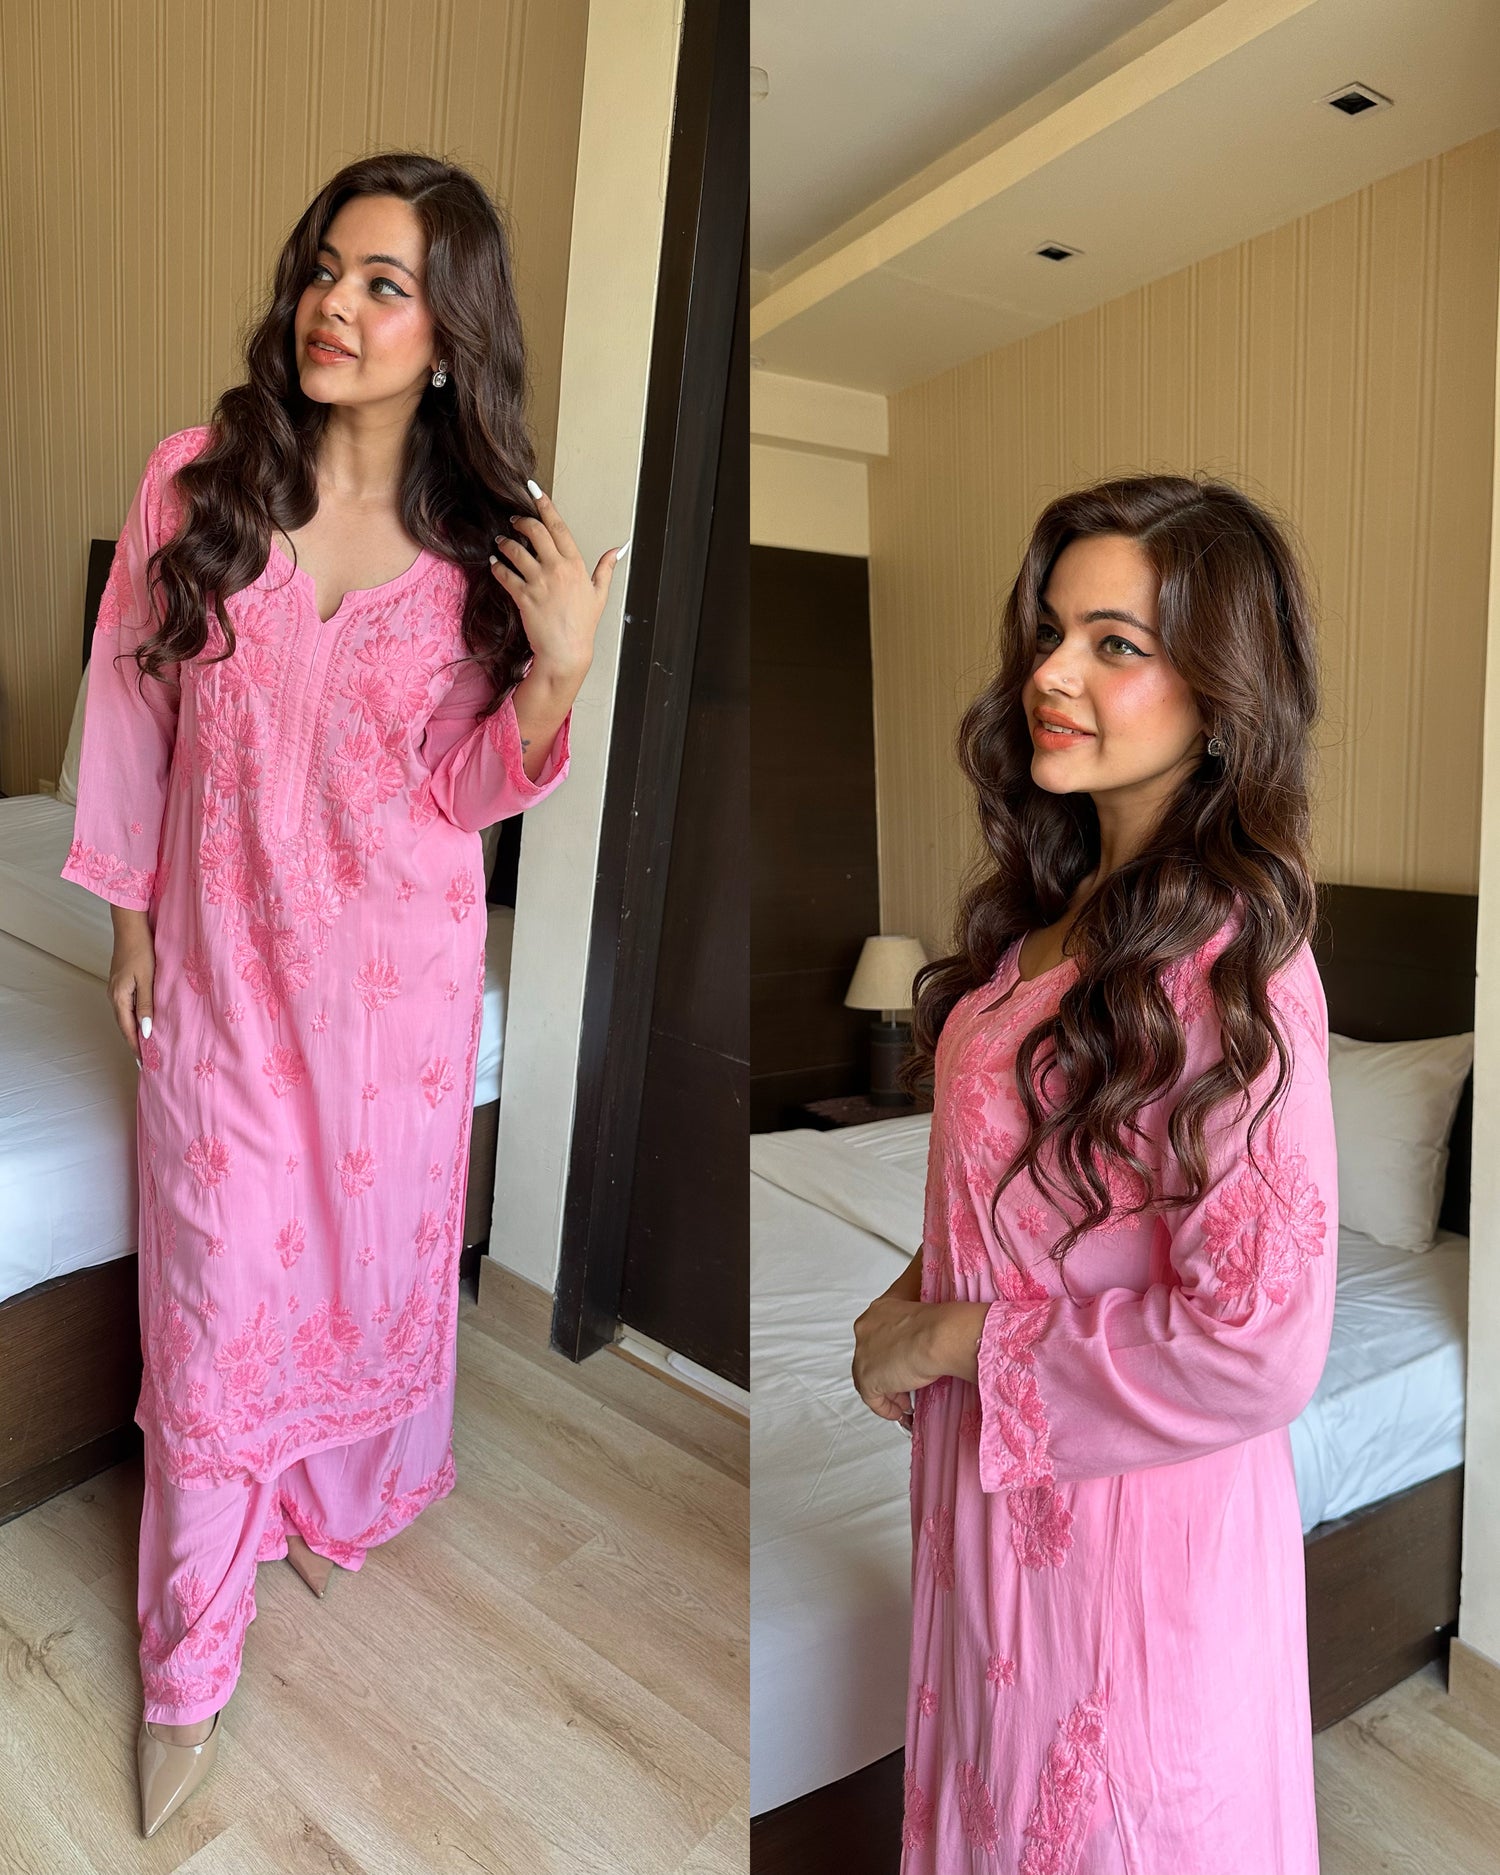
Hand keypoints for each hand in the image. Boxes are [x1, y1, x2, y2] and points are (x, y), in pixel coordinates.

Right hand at [108, 916, 154, 1066]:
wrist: (130, 929)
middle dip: (134, 1043)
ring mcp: (115, 990)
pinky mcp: (120, 984)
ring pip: (124, 1017)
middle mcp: (114, 996)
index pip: (127, 1030)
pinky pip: (126, 1007)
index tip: (144, 1063)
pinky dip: (134, 1019)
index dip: (136, 1047)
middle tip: (147, 1060)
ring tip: (146, 1046)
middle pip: (123, 1026)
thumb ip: (147, 1005)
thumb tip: (146, 1031)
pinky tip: (143, 1022)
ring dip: (134, 1032)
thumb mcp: (147, 979)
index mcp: (119, 997)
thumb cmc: (141, 951)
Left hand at [489, 482, 625, 682]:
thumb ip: (606, 568)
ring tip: (501, 543)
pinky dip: (497, 566)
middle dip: (521, 521)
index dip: (545, 505)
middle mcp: (557, 569)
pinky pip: (504, 574)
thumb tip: (618, 550)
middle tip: (514, 521)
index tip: (534, 489)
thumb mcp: (599, 594)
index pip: (558, 526)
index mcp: (576, 564)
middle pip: (534, 531)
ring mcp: (539, 582)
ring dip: (505, 543)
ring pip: (515, 550)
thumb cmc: (582, 625)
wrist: (566, 652)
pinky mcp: (524, 597)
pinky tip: (494, 564)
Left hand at [851, 1293, 941, 1429]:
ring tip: (904, 1399)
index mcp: (880, 1310)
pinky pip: (872, 1398)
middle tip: (905, 1381)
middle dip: (888, 1369)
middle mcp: (866, 1329)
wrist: (939, 1337)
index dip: (891, 1347)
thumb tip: (929, 1320)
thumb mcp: (928, 1309)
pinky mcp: (867, 1378)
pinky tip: (899, 1411)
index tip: (903, 1357)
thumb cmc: (941, 1322)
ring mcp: (864, 1354)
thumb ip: (920, 1314)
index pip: (878, 1331)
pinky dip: (885, 1407)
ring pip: (870, 1375)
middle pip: (871, 1354)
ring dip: (888, 1389)